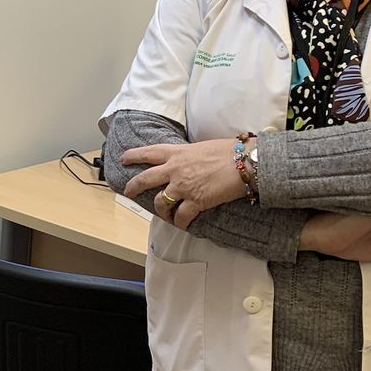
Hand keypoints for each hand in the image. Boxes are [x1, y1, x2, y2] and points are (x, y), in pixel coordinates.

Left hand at [122, 139, 249, 228]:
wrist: (247, 162)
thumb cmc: (231, 151)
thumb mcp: (203, 146)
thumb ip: (189, 154)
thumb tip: (189, 160)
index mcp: (177, 152)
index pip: (148, 152)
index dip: (133, 155)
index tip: (124, 158)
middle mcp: (175, 169)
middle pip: (145, 179)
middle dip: (133, 187)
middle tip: (128, 192)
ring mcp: (183, 186)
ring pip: (160, 202)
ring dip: (160, 210)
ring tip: (164, 214)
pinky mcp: (196, 201)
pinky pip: (180, 216)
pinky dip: (179, 222)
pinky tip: (181, 223)